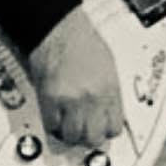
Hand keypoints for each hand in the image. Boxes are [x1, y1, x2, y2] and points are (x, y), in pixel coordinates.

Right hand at [29, 6, 124, 148]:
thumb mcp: (107, 64)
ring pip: (73, 136)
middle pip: (94, 138)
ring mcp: (70, 100)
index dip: (107, 130)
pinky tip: (55, 116)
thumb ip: (109, 90)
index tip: (102, 128)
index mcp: (109, 89)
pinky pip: (53, 125)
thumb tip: (109, 109)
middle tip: (84, 130)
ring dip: (71, 133)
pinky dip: (54, 124)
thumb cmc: (81, 39)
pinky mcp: (50, 99)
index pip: (115, 128)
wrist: (57, 27)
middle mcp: (92, 98)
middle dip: (89, 137)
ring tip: (68, 124)